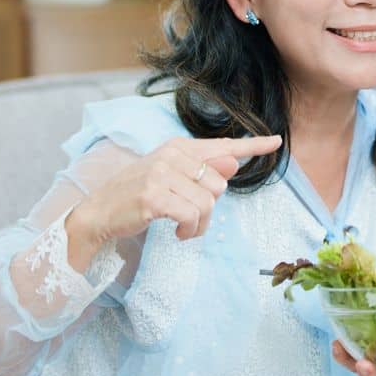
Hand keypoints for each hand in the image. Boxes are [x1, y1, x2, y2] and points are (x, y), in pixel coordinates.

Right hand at [74, 133, 282, 246]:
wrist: (99, 212)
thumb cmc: (137, 195)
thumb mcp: (170, 178)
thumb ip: (202, 171)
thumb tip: (233, 164)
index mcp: (178, 147)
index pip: (222, 145)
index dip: (252, 145)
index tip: (276, 142)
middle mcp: (171, 155)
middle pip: (219, 184)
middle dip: (208, 207)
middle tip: (188, 216)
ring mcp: (161, 174)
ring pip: (208, 202)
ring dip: (199, 224)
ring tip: (183, 227)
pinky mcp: (154, 196)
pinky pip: (192, 215)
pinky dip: (189, 230)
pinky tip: (177, 233)